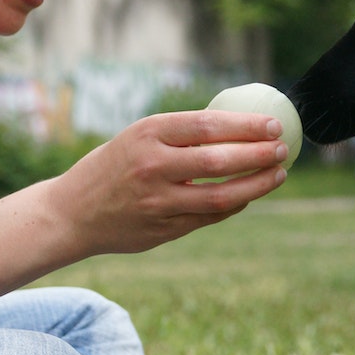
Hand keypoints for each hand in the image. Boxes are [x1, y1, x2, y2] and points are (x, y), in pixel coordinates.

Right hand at [45, 110, 287, 258]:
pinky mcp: (162, 230)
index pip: (207, 126)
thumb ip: (179, 134)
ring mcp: (158, 202)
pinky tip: (249, 194)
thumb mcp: (136, 138)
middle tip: (283, 149)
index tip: (273, 124)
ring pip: (221, 196)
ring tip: (278, 173)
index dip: (245, 125)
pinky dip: (234, 205)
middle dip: (259, 154)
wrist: (71, 214)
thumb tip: (238, 124)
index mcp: (146, 134)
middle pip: (219, 161)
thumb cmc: (112, 167)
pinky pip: (209, 217)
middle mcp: (152, 167)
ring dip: (256, 185)